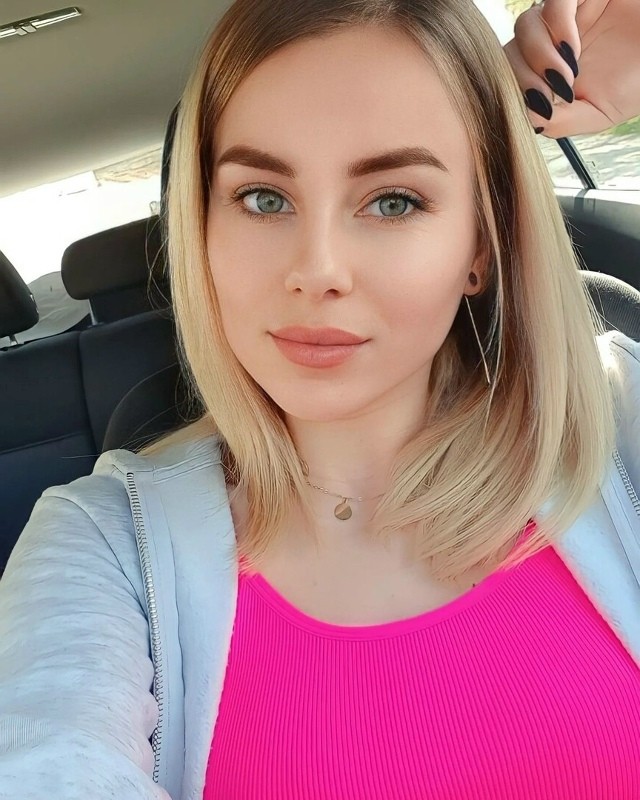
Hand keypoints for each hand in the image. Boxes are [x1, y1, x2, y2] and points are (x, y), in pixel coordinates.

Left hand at [504, 0, 639, 136]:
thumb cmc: (637, 82)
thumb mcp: (597, 113)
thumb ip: (561, 121)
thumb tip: (527, 123)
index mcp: (547, 73)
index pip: (509, 77)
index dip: (513, 94)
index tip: (539, 110)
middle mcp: (550, 43)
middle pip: (510, 52)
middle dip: (521, 79)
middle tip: (549, 96)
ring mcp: (565, 16)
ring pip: (525, 26)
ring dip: (538, 56)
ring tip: (567, 77)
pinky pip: (555, 1)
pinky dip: (557, 28)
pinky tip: (571, 50)